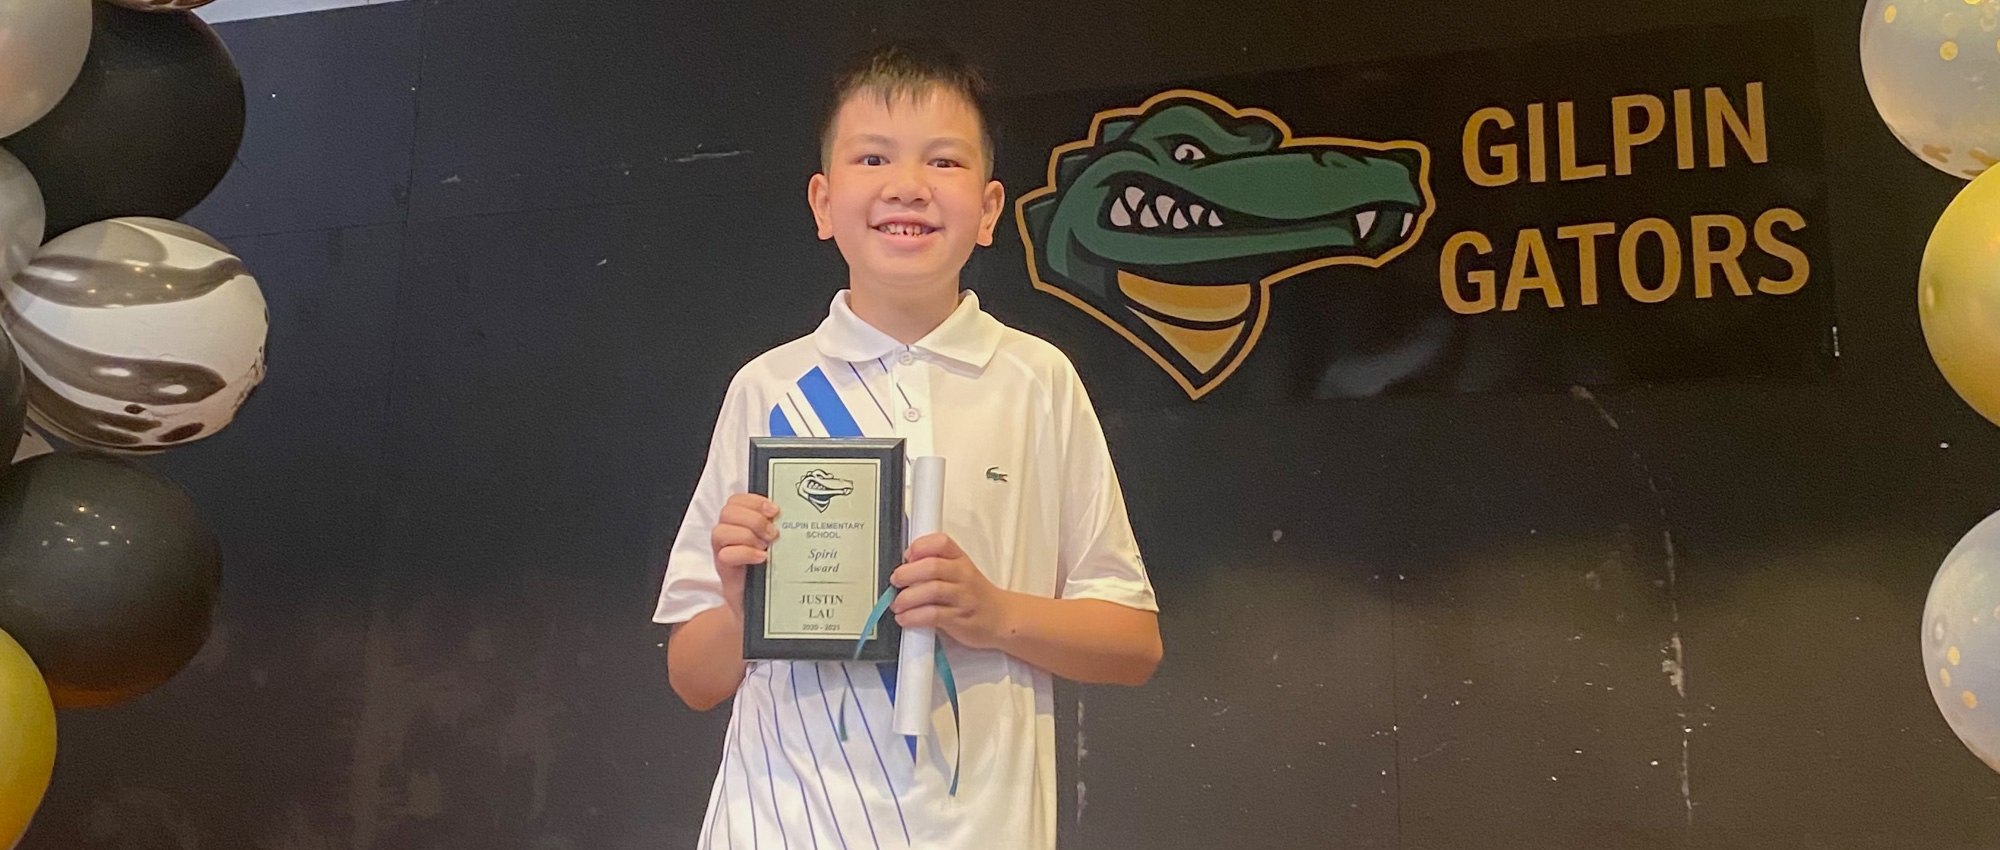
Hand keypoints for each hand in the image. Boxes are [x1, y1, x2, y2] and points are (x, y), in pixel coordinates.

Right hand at [709, 493, 778, 610]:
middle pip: (728, 511)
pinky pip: (725, 555)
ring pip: (720, 531)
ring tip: (766, 546)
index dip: (754, 501)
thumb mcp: (777, 545)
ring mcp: (723, 552)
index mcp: (740, 523)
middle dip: (754, 518)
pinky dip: (745, 553)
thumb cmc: (771, 571)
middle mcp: (728, 535)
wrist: (762, 606)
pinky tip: (762, 559)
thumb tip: (798, 513)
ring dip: (747, 535)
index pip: (737, 500)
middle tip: (773, 534)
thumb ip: (779, 528)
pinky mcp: (724, 570)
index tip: (775, 510)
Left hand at [890, 534, 1014, 649]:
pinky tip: (905, 618)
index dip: (920, 546)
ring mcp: (963, 597)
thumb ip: (936, 564)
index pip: (941, 543)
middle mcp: (963, 575)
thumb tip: (904, 566)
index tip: (907, 555)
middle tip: (896, 581)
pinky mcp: (959, 619)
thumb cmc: (975, 595)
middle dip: (907, 573)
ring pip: (931, 591)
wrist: (1002, 618)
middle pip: (932, 567)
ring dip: (907, 598)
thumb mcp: (961, 572)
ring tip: (897, 604)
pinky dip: (913, 617)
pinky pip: (933, 615)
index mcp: (961, 560)